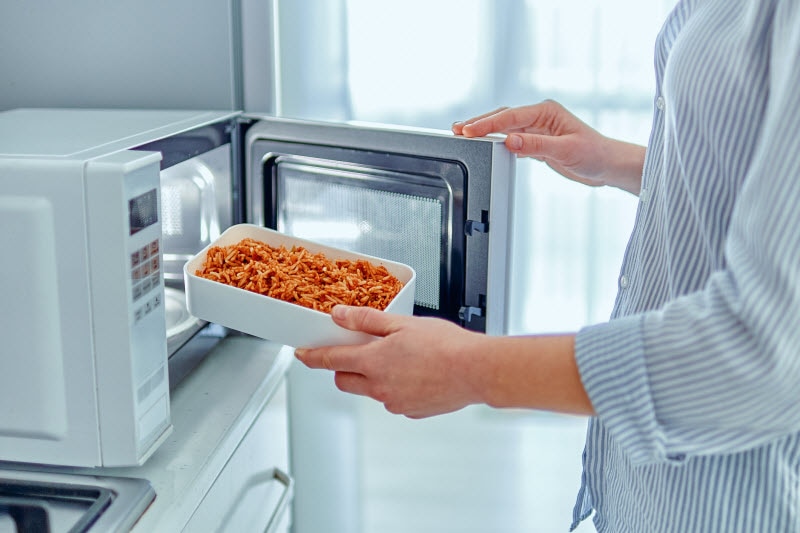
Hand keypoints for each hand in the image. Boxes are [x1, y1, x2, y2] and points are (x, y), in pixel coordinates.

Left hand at [294, 305, 487, 417]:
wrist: (476, 370)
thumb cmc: (446, 346)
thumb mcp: (402, 323)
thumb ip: (366, 320)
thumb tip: (339, 316)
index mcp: (374, 362)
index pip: (331, 360)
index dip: (312, 356)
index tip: (301, 354)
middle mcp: (379, 387)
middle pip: (344, 381)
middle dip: (343, 368)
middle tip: (358, 353)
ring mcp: (394, 403)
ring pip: (370, 390)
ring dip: (373, 377)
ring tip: (401, 359)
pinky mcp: (411, 412)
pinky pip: (393, 399)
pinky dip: (396, 387)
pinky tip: (416, 374)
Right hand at [453, 101, 644, 193]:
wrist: (607, 166)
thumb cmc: (594, 154)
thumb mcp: (565, 150)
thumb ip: (536, 145)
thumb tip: (510, 140)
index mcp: (546, 111)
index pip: (510, 116)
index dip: (488, 124)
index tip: (469, 130)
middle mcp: (540, 117)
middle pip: (503, 117)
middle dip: (479, 123)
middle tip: (457, 129)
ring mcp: (537, 129)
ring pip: (505, 127)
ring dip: (486, 132)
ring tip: (464, 134)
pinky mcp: (536, 142)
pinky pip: (511, 138)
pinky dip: (496, 141)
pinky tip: (485, 145)